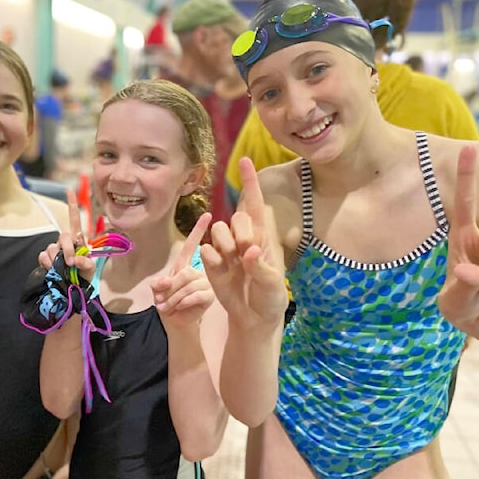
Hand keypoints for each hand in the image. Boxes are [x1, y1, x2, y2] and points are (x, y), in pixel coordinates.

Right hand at [37, 188, 94, 280]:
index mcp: (77, 240)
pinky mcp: (45, 259)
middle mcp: (65, 242)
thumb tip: (75, 259)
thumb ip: (86, 263)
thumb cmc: (83, 277)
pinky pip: (43, 256)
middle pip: (64, 237)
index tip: (69, 190)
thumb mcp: (90, 270)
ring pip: (52, 248)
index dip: (72, 205)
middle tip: (71, 263)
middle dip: (67, 249)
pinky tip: (51, 269)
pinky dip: (47, 263)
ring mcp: (54, 250)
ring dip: (58, 260)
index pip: (74, 219)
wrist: (71, 291)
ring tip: (63, 271)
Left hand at [151, 213, 213, 328]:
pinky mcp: (209, 296)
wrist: (175, 322)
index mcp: (184, 265)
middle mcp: (197, 271)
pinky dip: (183, 303)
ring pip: (189, 285)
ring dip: (174, 298)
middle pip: (185, 273)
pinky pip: (197, 295)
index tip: (208, 215)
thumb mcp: (158, 291)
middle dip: (170, 289)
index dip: (198, 230)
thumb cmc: (166, 303)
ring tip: (167, 307)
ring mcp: (205, 283)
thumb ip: (159, 284)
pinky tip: (178, 308)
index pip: (191, 245)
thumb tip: (166, 282)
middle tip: (161, 302)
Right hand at [201, 157, 286, 327]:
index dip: (250, 182)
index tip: (245, 161)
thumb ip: (261, 267)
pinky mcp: (213, 264)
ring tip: (233, 263)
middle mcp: (244, 240)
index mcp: (263, 238)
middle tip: (246, 252)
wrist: (253, 318)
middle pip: (237, 217)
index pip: (256, 205)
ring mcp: (227, 251)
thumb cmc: (270, 298)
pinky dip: (212, 259)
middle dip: (240, 232)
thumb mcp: (272, 285)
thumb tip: (250, 250)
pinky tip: (221, 271)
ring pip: (218, 230)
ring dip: (224, 244)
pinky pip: (206, 250)